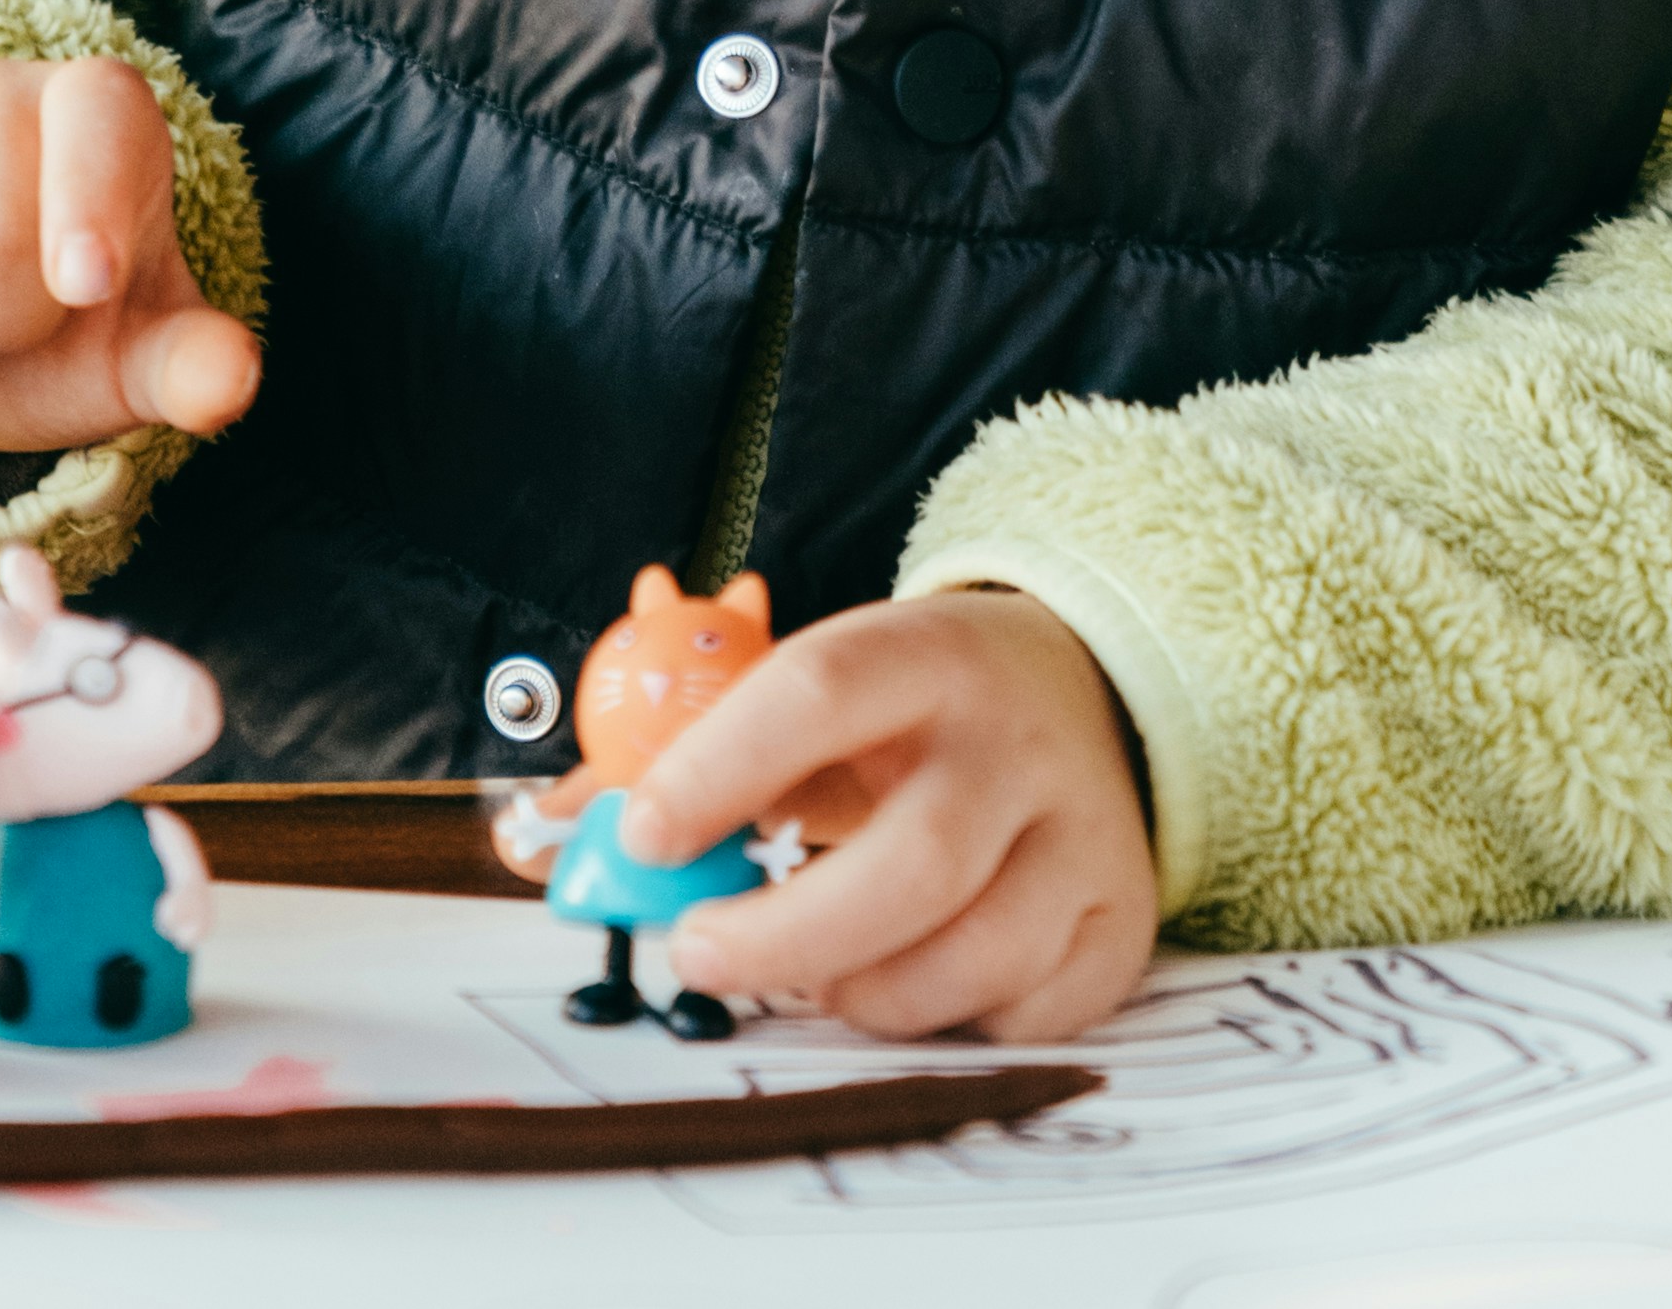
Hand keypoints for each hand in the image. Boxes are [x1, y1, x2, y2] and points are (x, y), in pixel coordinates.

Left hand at [621, 591, 1156, 1043]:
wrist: (1082, 692)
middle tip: (697, 953)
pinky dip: (943, 1018)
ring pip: (963, 961)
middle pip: (910, 864)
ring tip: (813, 964)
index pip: (818, 696)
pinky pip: (1015, 1017)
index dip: (720, 770)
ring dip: (859, 990)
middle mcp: (1019, 742)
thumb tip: (552, 837)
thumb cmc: (910, 706)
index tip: (642, 839)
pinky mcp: (1119, 927)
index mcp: (928, 652)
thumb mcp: (818, 686)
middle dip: (783, 935)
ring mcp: (1083, 838)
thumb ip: (692, 756)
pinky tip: (914, 965)